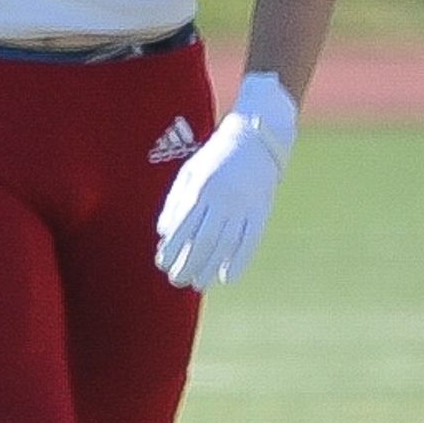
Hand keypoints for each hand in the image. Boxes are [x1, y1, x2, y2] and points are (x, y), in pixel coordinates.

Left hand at [155, 75, 295, 289]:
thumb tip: (162, 233)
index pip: (182, 227)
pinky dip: (239, 261)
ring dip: (209, 267)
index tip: (162, 264)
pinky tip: (227, 277)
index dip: (171, 249)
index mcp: (201, 189)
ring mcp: (244, 206)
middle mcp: (222, 199)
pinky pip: (250, 241)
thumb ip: (175, 202)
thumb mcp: (189, 173)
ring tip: (197, 284)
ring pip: (225, 245)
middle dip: (187, 264)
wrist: (256, 138)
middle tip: (176, 281)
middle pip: (202, 241)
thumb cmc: (215, 157)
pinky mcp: (261, 211)